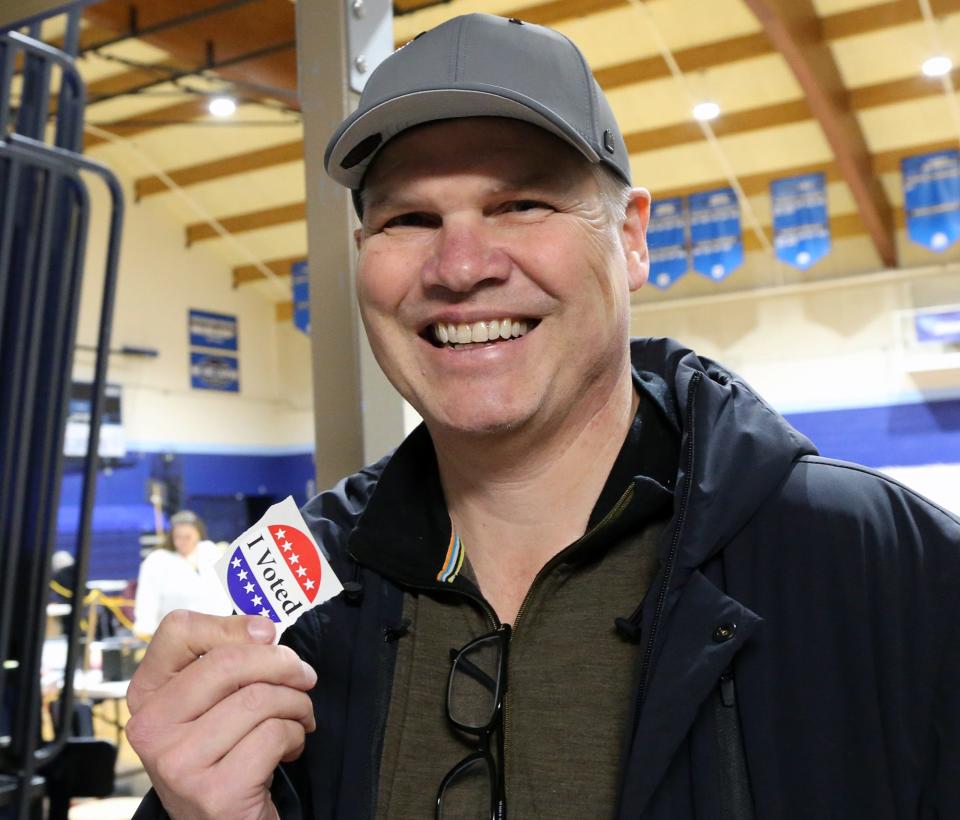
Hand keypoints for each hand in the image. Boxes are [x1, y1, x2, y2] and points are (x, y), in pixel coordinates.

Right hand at [125, 611, 316, 819]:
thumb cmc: (223, 752)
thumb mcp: (209, 704)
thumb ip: (226, 663)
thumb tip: (263, 631)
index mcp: (146, 694)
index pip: (178, 630)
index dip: (231, 624)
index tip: (267, 635)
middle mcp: (150, 728)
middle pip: (229, 661)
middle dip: (283, 663)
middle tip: (304, 677)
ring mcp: (178, 763)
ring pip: (259, 699)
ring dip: (297, 705)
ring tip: (298, 718)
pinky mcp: (214, 792)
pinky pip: (273, 735)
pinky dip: (296, 736)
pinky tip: (288, 748)